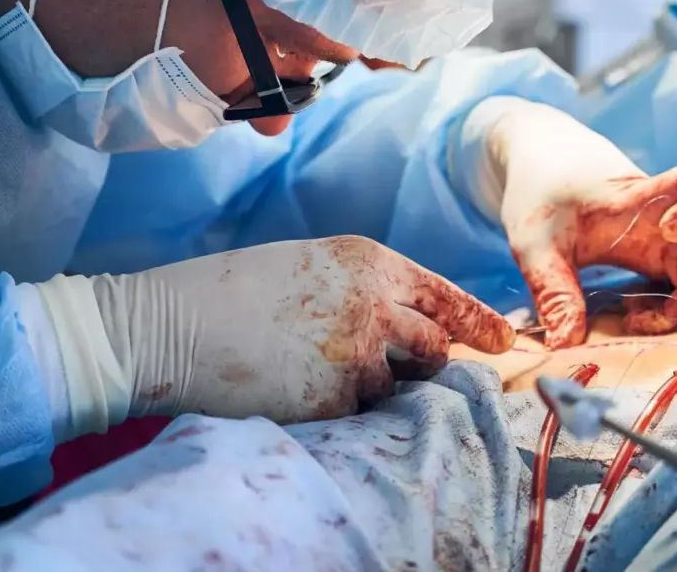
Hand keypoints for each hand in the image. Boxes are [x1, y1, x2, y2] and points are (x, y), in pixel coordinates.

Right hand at [33, 237, 513, 431]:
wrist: (173, 322)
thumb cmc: (231, 290)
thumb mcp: (308, 267)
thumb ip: (363, 290)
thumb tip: (406, 327)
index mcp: (369, 261)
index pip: (444, 296)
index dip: (477, 322)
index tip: (502, 343)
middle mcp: (375, 302)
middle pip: (435, 347)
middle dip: (423, 362)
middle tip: (383, 365)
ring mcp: (359, 352)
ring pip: (393, 386)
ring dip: (367, 386)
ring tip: (308, 366)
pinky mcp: (335, 398)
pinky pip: (355, 413)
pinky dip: (333, 408)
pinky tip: (291, 385)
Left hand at [466, 98, 676, 348]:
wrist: (539, 178)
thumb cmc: (542, 197)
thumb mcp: (535, 245)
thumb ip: (553, 292)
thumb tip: (565, 347)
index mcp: (645, 200)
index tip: (674, 227)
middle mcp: (670, 226)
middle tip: (635, 318)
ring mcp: (670, 247)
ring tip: (630, 318)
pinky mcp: (661, 264)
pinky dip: (669, 314)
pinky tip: (629, 316)